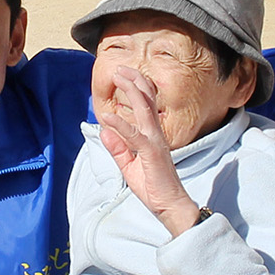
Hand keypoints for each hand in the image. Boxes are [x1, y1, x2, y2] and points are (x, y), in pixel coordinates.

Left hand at [100, 67, 199, 237]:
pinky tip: (107, 116)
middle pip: (146, 101)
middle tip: (119, 68)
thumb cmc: (153, 187)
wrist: (169, 206)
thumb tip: (104, 131)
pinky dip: (120, 125)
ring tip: (118, 76)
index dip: (136, 88)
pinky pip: (134, 136)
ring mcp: (155, 142)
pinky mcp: (151, 154)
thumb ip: (118, 148)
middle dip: (134, 81)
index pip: (145, 106)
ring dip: (130, 91)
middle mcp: (156, 135)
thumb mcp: (129, 166)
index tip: (123, 75)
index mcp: (152, 136)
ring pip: (144, 110)